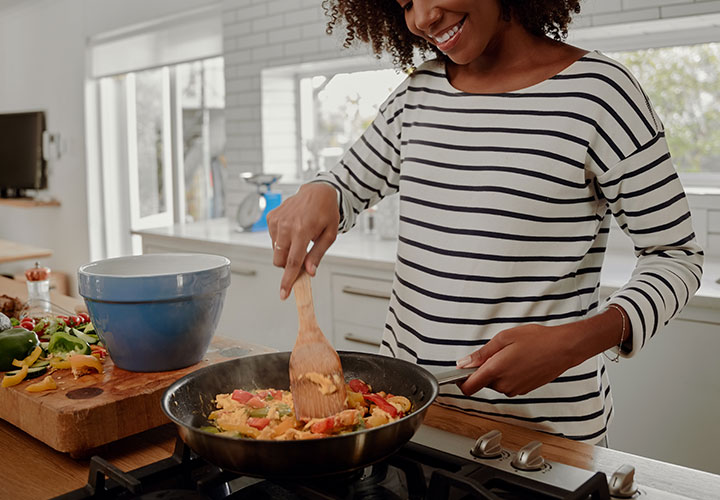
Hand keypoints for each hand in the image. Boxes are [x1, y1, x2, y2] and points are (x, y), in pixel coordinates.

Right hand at [266, 183, 339, 299]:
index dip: (288, 280)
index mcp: (302, 231)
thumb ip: (318, 254)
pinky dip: (282, 240)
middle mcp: (286, 225)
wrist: (317, 191)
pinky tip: (292, 229)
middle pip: (279, 260)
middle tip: (301, 255)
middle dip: (288, 264)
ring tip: (299, 237)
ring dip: (286, 251)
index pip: (293, 262)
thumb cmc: (326, 212)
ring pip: (275, 250)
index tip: (283, 293)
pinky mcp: (271, 217)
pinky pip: (273, 239)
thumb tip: (309, 272)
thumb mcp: (329, 235)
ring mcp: (276, 221)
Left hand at [456, 324, 579, 396]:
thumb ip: (481, 353)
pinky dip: (510, 374)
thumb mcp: (504, 338)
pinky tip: (521, 361)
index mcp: (496, 370)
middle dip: (485, 369)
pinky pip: (509, 384)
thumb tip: (465, 363)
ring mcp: (516, 389)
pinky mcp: (525, 390)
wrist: (563, 348)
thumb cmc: (538, 340)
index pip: (469, 387)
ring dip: (498, 371)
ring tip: (513, 354)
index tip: (461, 372)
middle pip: (483, 383)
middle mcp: (505, 384)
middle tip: (498, 352)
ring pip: (497, 383)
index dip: (461, 381)